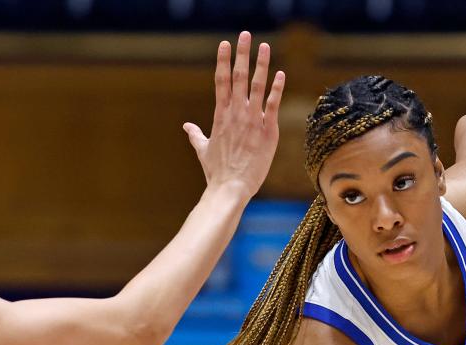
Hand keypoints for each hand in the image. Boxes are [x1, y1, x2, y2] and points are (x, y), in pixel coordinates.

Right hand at [185, 31, 284, 200]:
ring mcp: (252, 121)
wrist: (230, 188)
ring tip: (264, 46)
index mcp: (220, 116)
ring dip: (261, 64)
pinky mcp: (268, 132)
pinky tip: (280, 74)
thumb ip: (196, 134)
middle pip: (239, 77)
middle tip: (245, 35)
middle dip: (242, 54)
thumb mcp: (203, 150)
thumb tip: (186, 126)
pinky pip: (272, 105)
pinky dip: (276, 89)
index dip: (223, 61)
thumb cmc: (216, 172)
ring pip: (257, 86)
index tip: (224, 44)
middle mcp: (236, 114)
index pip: (221, 82)